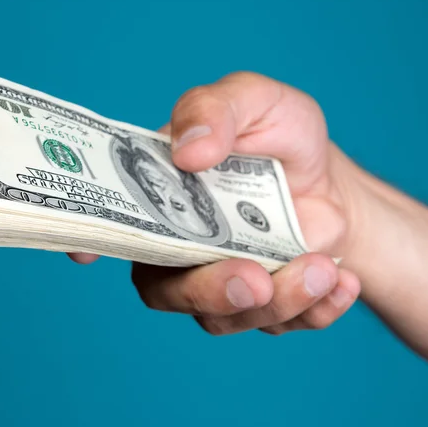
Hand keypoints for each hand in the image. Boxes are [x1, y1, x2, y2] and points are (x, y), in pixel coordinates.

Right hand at [69, 72, 361, 335]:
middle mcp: (176, 245)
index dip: (92, 236)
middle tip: (255, 281)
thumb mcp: (255, 100)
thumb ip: (215, 110)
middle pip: (164, 288)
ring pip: (224, 317)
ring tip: (321, 268)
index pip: (111, 218)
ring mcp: (216, 280)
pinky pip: (278, 326)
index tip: (86, 252)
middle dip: (209, 292)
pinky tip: (341, 281)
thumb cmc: (282, 137)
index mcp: (160, 193)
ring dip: (276, 303)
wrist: (332, 183)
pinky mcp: (260, 306)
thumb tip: (187, 149)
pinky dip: (314, 310)